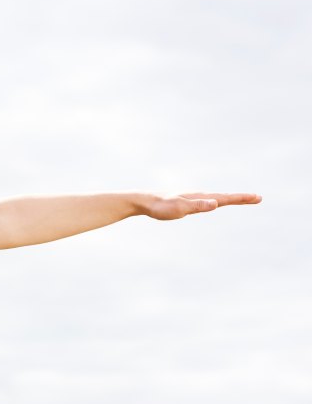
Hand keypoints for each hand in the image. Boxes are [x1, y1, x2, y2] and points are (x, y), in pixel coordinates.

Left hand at [140, 192, 262, 220]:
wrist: (144, 201)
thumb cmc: (160, 207)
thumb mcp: (179, 208)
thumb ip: (197, 206)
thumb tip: (216, 203)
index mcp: (201, 197)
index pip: (226, 198)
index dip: (242, 198)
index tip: (257, 197)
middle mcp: (200, 195)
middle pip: (225, 196)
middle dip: (242, 198)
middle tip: (258, 198)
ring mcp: (194, 198)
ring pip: (217, 198)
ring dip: (232, 198)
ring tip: (244, 199)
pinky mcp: (187, 202)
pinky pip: (207, 201)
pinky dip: (218, 201)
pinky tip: (216, 202)